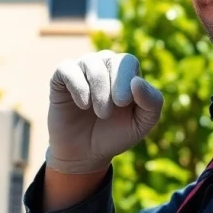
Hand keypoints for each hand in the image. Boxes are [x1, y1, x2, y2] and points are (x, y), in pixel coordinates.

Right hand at [46, 50, 163, 174]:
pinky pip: (67, 69)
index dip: (125, 79)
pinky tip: (83, 104)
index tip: (122, 104)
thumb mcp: (142, 124)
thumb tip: (138, 81)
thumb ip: (152, 103)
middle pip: (109, 58)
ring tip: (99, 112)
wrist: (85, 154)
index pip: (128, 61)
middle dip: (112, 85)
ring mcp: (81, 70)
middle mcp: (103, 66)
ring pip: (89, 61)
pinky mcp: (60, 78)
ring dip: (97, 88)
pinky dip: (77, 86)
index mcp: (125, 73)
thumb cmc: (116, 135)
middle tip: (108, 113)